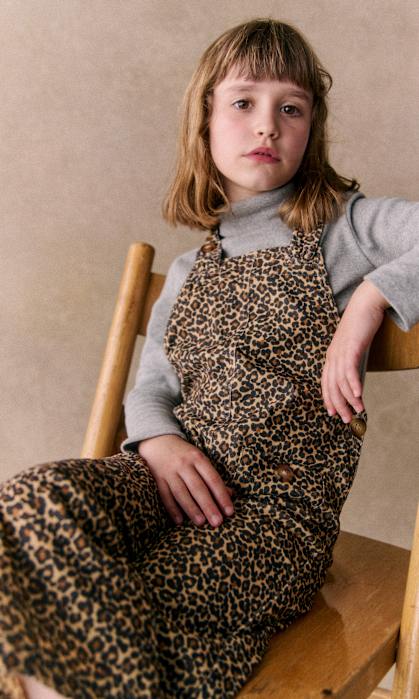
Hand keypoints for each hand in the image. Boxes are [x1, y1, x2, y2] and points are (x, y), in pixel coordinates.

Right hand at [138, 434, 234, 527]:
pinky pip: (165, 495)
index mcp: (198, 458)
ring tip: (201, 522)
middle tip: (217, 522)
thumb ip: (213, 477)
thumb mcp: (200, 460)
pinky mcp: (158, 478)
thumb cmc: (185, 454)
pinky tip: (179, 521)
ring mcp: (170, 471)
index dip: (222, 495)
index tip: (229, 511)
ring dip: (191, 508)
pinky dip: (172, 508)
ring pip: (181, 492)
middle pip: (198, 487)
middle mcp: (184, 464)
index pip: (213, 479)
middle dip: (208, 506)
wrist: (158, 441)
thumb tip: (231, 494)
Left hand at [321, 280, 388, 422]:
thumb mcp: (353, 348)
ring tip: (357, 411)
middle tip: (347, 420)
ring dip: (349, 399)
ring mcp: (340, 351)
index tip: (334, 414)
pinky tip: (358, 395)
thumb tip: (355, 381)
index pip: (326, 383)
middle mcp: (332, 356)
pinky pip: (349, 369)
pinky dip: (353, 384)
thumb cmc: (360, 326)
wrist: (364, 305)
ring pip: (340, 381)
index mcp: (331, 356)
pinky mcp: (350, 347)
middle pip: (331, 386)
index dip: (328, 399)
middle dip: (339, 405)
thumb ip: (352, 363)